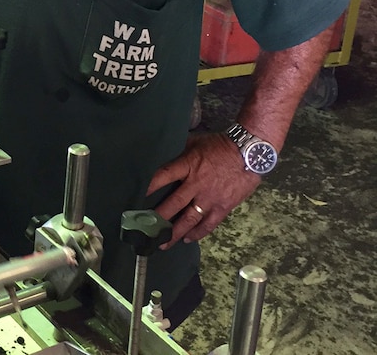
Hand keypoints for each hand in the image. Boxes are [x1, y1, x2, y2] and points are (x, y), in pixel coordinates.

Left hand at [146, 132, 260, 247]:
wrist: (249, 153)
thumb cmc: (220, 145)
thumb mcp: (195, 142)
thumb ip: (179, 151)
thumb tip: (162, 153)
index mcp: (188, 165)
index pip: (163, 176)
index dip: (148, 186)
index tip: (135, 196)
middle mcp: (196, 184)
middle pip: (173, 204)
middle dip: (158, 218)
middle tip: (145, 230)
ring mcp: (210, 198)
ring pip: (189, 219)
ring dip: (174, 233)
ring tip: (162, 243)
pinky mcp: (223, 207)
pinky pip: (208, 224)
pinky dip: (198, 233)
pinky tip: (188, 239)